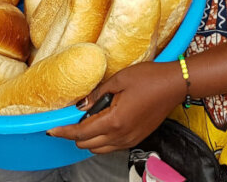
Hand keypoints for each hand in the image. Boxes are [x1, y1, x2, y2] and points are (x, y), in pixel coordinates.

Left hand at [48, 60, 186, 153]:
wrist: (174, 84)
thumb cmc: (149, 78)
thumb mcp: (119, 79)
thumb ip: (98, 94)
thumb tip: (81, 105)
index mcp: (114, 121)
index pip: (81, 133)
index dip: (63, 132)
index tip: (52, 129)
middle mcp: (121, 135)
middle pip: (88, 145)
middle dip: (75, 135)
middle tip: (71, 120)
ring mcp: (130, 139)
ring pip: (100, 149)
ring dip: (90, 139)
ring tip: (89, 120)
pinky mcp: (137, 138)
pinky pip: (113, 146)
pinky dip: (103, 140)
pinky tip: (105, 123)